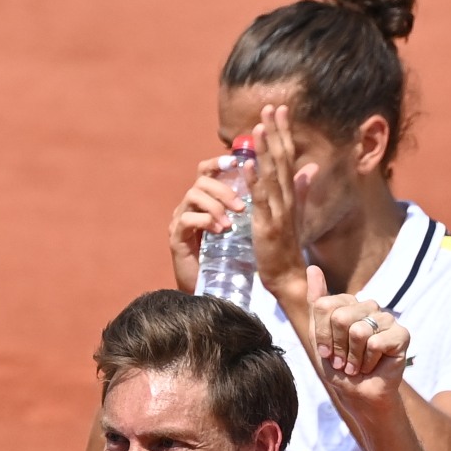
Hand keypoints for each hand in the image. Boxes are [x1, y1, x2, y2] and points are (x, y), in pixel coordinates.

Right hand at [167, 153, 250, 290]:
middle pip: (201, 180)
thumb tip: (274, 186)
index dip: (218, 162)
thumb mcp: (243, 228)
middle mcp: (190, 206)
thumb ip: (251, 208)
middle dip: (223, 190)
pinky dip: (205, 221)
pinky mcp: (176, 237)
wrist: (212, 288)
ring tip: (231, 224)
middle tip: (241, 207)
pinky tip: (219, 231)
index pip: (206, 171)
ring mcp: (180, 220)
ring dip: (215, 206)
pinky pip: (186, 219)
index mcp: (205, 200)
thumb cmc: (229, 258)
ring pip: (192, 196)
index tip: (234, 161)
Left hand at [250, 104, 319, 300]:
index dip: (283, 132)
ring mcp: (277, 211)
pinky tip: (247, 164)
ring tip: (257, 127)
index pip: (288, 156)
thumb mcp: (294, 213)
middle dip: (276, 133)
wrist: (288, 276)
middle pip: (282, 159)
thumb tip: (311, 167)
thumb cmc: (287, 247)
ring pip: (271, 175)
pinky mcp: (266, 225)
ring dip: (265, 150)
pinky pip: (260, 200)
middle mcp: (286, 198)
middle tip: (270, 107)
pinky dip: (254, 181)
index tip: (279, 109)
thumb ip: (302, 189)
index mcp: (291, 194)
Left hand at [307, 265, 408, 408]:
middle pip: (340, 317)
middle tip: (343, 362)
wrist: (359, 394)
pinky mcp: (402, 334)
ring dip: (353, 357)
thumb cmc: (340, 367)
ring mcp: (387, 318)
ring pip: (358, 331)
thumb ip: (316, 303)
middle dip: (337, 347)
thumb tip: (313, 267)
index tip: (327, 352)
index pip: (324, 305)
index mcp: (349, 304)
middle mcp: (369, 306)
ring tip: (357, 365)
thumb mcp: (319, 336)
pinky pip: (375, 343)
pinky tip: (373, 366)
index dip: (321, 335)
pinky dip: (368, 362)